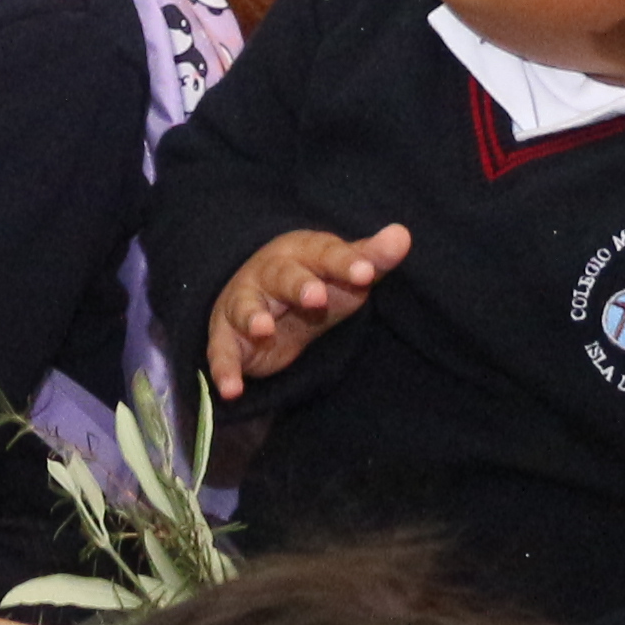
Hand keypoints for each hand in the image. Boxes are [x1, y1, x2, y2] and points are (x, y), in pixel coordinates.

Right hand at [208, 221, 412, 395]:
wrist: (263, 301)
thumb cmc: (314, 283)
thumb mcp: (345, 273)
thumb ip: (372, 258)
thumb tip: (402, 235)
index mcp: (302, 252)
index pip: (326, 253)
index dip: (345, 263)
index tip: (367, 273)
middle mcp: (269, 273)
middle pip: (283, 275)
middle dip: (298, 284)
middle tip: (317, 296)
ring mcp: (245, 302)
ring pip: (245, 306)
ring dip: (252, 316)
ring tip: (263, 328)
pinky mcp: (227, 337)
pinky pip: (222, 351)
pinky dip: (223, 369)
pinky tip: (231, 389)